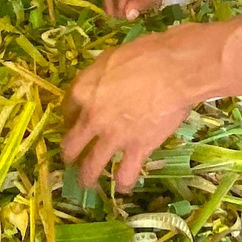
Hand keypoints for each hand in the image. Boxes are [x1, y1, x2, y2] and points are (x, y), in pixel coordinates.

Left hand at [62, 23, 225, 190]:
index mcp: (83, 91)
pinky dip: (123, 183)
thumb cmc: (147, 54)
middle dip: (69, 153)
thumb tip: (103, 83)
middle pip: (70, 144)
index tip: (71, 122)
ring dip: (86, 177)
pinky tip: (124, 187)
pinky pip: (124, 174)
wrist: (175, 70)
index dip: (68, 118)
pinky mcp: (136, 149)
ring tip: (86, 183)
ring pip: (91, 166)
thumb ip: (100, 75)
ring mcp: (112, 137)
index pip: (66, 110)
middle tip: (71, 157)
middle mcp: (91, 118)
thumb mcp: (112, 57)